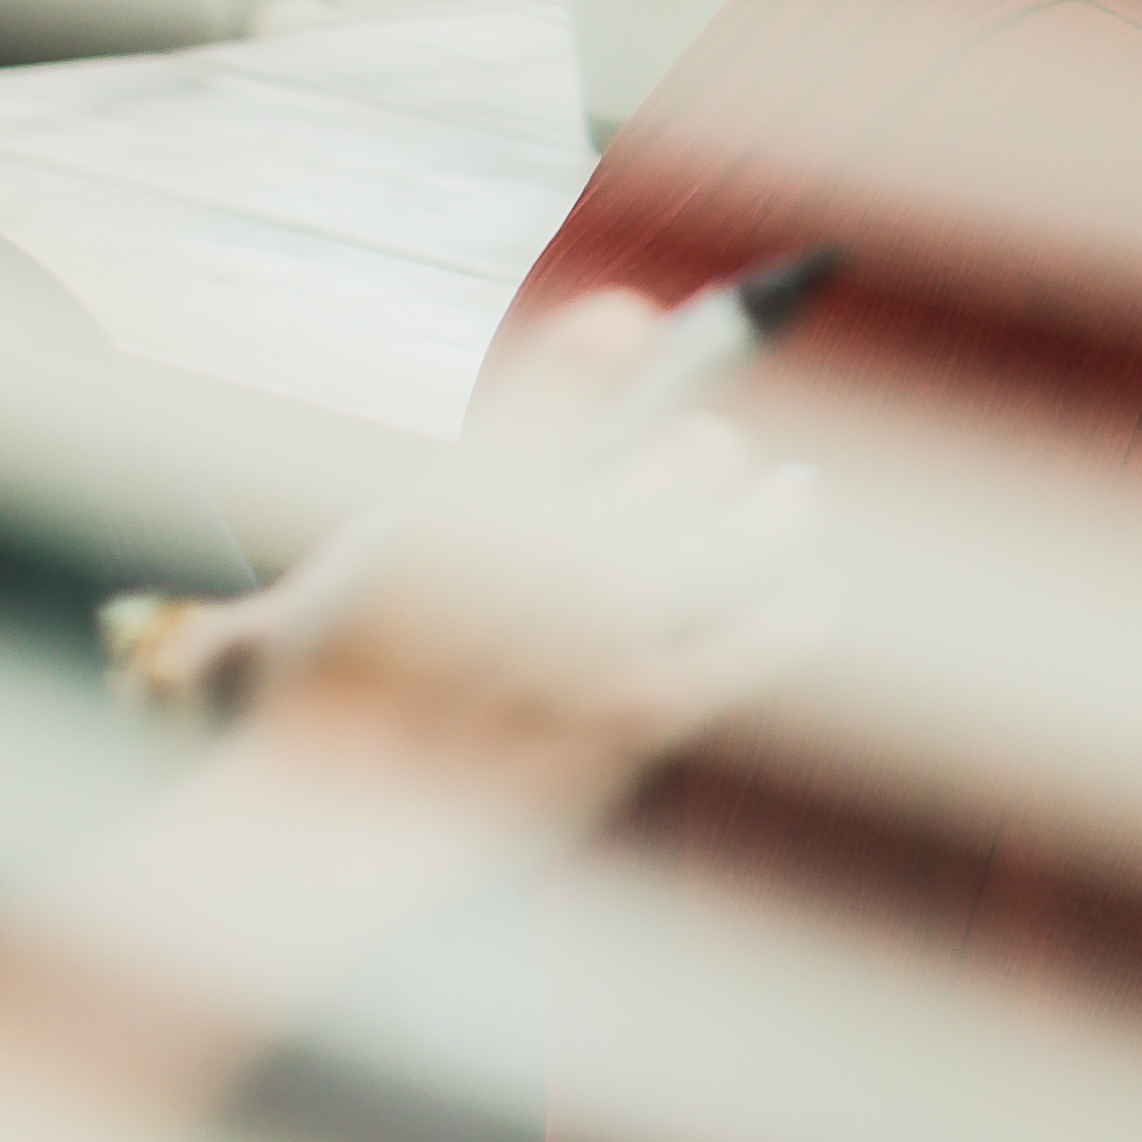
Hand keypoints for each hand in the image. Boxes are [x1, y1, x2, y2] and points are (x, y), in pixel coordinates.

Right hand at [151, 291, 833, 834]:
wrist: (338, 812)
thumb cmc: (353, 675)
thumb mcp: (386, 536)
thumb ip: (495, 467)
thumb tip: (617, 364)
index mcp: (468, 490)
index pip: (580, 359)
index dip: (611, 338)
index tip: (627, 329)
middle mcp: (550, 548)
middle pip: (702, 446)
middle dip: (697, 453)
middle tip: (691, 464)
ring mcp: (607, 632)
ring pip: (757, 523)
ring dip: (778, 507)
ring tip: (792, 496)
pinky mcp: (648, 708)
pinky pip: (774, 634)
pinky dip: (795, 608)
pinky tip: (803, 595)